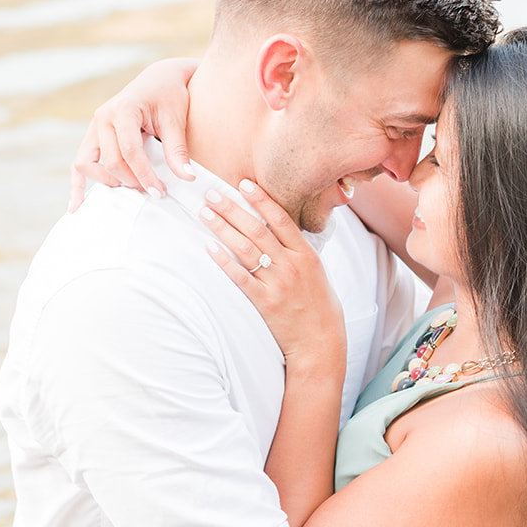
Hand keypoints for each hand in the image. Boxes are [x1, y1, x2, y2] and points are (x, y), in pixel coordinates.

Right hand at [68, 56, 198, 210]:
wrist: (159, 80)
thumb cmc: (170, 97)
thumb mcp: (176, 121)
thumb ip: (178, 151)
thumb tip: (188, 178)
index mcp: (124, 109)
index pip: (130, 151)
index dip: (144, 175)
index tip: (159, 191)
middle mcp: (104, 117)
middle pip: (110, 161)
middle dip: (131, 181)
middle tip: (154, 191)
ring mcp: (95, 126)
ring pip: (87, 163)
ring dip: (109, 181)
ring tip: (134, 188)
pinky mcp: (94, 136)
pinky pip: (79, 163)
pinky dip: (78, 183)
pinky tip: (76, 206)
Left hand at [203, 181, 345, 369]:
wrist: (321, 342)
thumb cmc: (320, 306)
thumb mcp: (317, 272)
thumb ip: (298, 251)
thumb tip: (278, 228)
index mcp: (306, 255)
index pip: (281, 219)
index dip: (261, 199)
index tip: (244, 184)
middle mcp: (292, 266)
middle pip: (257, 229)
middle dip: (232, 208)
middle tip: (212, 193)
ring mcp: (277, 284)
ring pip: (245, 249)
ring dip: (222, 228)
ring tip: (205, 213)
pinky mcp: (264, 302)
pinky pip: (239, 277)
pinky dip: (223, 261)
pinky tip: (209, 248)